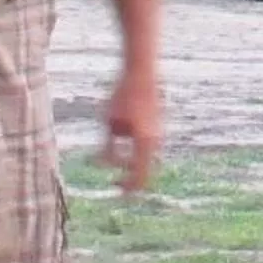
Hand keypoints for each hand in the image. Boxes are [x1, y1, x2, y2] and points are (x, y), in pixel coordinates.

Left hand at [102, 65, 162, 193]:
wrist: (141, 72)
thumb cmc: (122, 95)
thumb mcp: (109, 122)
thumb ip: (108, 147)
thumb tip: (103, 165)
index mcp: (144, 142)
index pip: (139, 175)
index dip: (128, 186)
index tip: (115, 189)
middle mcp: (155, 140)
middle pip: (146, 170)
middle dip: (131, 177)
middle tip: (116, 182)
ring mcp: (159, 132)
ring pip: (147, 158)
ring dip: (132, 162)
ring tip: (114, 157)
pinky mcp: (157, 125)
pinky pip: (148, 146)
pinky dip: (137, 152)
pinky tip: (123, 142)